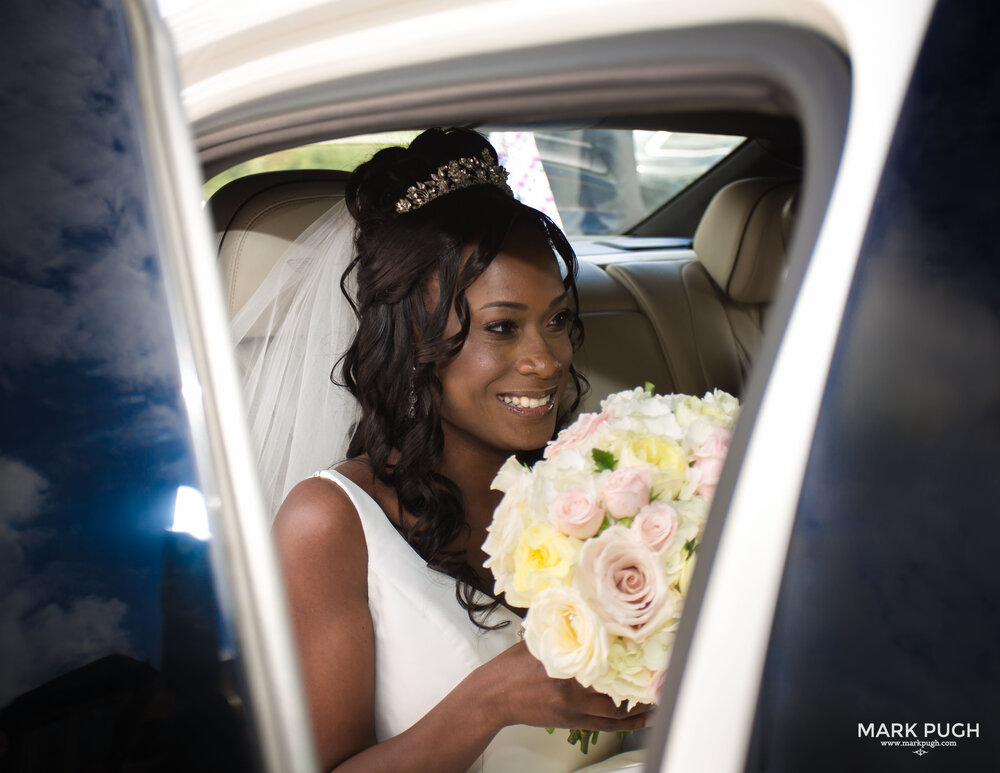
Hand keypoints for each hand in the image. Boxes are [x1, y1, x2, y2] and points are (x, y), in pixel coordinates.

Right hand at [479, 642, 652, 732]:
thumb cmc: (512, 666)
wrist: (493, 696)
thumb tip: (585, 610)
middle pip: (615, 689)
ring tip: (657, 700)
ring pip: (614, 712)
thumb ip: (563, 629)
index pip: (605, 660)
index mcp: (566, 663)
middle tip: (661, 678)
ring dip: (638, 708)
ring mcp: (572, 709)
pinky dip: (625, 724)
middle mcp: (572, 688)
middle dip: (639, 686)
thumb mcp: (539, 640)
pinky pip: (604, 726)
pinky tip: (639, 720)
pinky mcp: (570, 722)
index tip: (648, 651)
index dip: (629, 658)